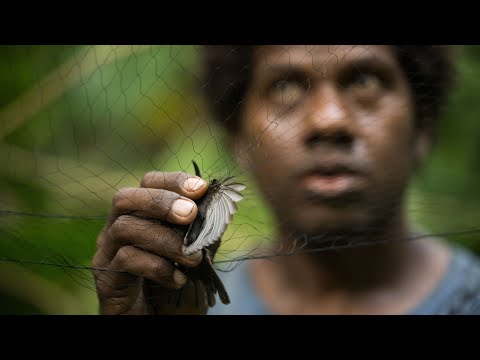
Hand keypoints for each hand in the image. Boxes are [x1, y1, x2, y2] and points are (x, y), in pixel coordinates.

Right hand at [92, 171, 208, 313]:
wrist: (159, 323)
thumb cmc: (177, 288)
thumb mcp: (197, 255)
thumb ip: (203, 231)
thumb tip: (218, 204)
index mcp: (140, 217)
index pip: (147, 183)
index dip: (173, 180)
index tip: (202, 188)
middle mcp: (117, 230)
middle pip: (124, 197)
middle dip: (161, 201)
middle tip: (190, 214)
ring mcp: (107, 254)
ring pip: (125, 228)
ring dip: (166, 240)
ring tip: (193, 258)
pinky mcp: (105, 280)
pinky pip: (125, 260)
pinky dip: (157, 267)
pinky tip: (178, 280)